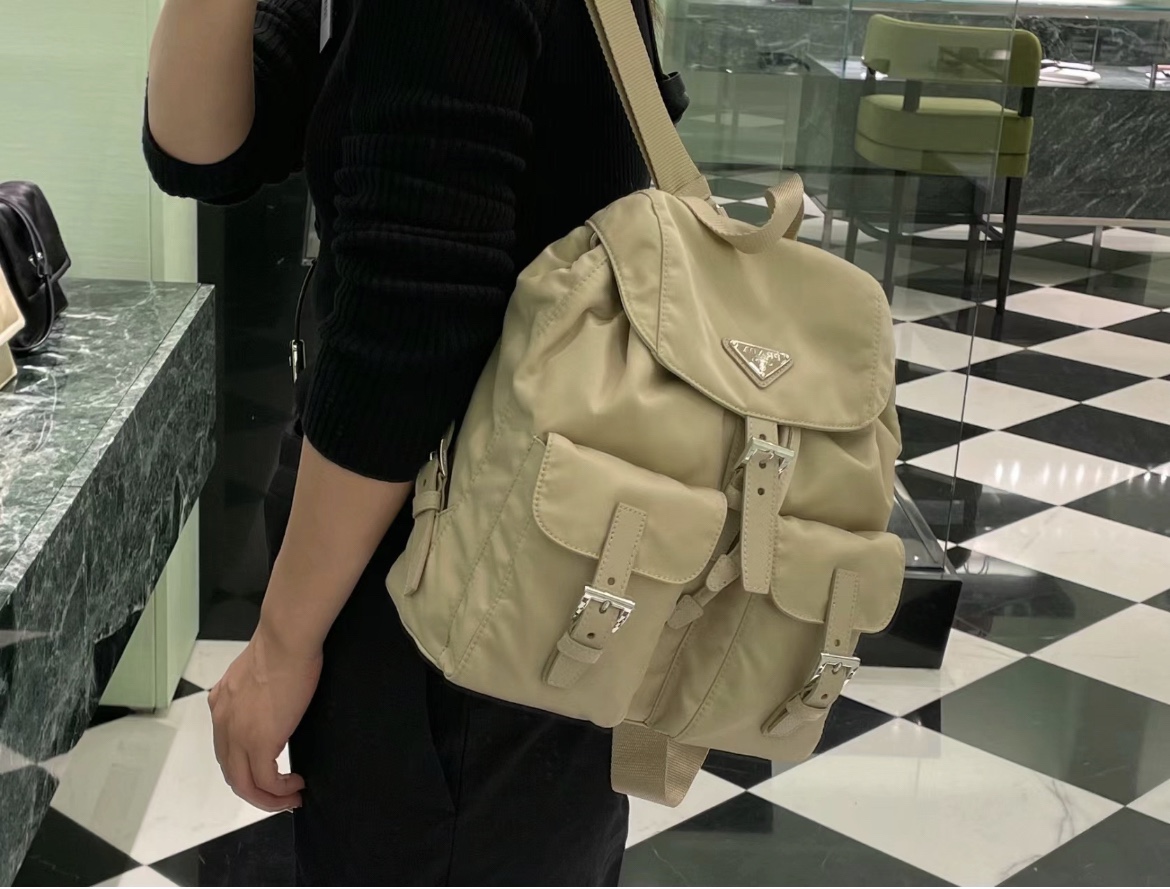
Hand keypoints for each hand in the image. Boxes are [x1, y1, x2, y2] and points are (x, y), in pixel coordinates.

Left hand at [208, 622, 321, 811]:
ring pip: (245, 784)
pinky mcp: (260, 742)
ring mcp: (238, 735)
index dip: (247, 768)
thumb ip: (255, 691)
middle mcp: (223, 723)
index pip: (227, 750)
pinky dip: (281, 790)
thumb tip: (274, 701)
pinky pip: (267, 781)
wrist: (286, 640)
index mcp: (222, 704)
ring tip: (291, 796)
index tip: (268, 773)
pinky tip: (297, 784)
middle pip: (232, 775)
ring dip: (268, 798)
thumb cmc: (281, 645)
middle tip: (280, 795)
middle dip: (257, 792)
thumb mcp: (257, 672)